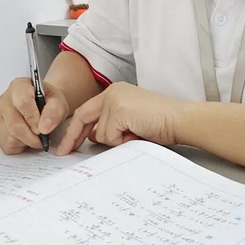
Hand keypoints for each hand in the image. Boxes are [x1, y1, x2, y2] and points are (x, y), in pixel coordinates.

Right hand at [0, 78, 69, 153]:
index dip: (33, 119)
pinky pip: (6, 145)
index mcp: (20, 86)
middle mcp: (5, 99)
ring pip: (10, 137)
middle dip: (32, 137)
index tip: (43, 129)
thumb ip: (54, 112)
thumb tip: (44, 127)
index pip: (22, 102)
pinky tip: (27, 138)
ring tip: (36, 136)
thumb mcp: (58, 102)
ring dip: (26, 142)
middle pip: (14, 124)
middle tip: (43, 138)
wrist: (45, 105)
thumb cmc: (49, 101)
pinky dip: (19, 147)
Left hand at [56, 82, 183, 154]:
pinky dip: (122, 141)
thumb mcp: (130, 122)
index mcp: (115, 92)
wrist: (180, 120)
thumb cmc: (161, 123)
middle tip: (64, 152)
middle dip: (72, 137)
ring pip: (100, 133)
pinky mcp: (118, 110)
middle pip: (83, 117)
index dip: (76, 129)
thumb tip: (93, 137)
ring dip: (117, 141)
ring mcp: (114, 100)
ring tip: (136, 134)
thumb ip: (111, 124)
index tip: (67, 144)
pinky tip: (137, 133)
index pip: (87, 111)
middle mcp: (112, 92)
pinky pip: (109, 136)